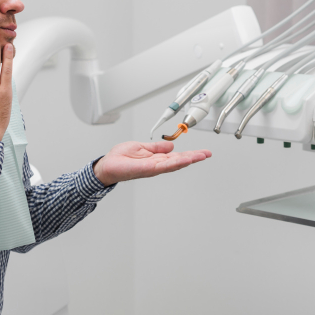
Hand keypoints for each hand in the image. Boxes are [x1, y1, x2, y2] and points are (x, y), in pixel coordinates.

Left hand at [92, 140, 211, 185]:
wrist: (107, 165)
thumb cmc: (120, 158)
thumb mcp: (141, 147)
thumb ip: (156, 147)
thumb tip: (171, 145)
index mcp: (156, 159)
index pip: (177, 156)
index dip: (190, 154)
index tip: (203, 152)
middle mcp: (157, 165)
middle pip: (179, 161)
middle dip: (194, 158)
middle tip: (207, 154)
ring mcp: (153, 168)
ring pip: (174, 164)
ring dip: (188, 160)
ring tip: (200, 156)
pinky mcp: (147, 169)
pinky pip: (163, 166)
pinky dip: (175, 163)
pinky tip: (184, 160)